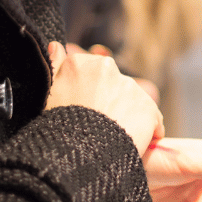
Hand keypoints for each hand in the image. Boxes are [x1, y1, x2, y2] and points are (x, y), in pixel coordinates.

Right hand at [46, 42, 163, 154]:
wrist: (79, 156)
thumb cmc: (58, 129)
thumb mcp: (48, 96)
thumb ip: (55, 66)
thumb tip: (56, 45)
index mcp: (80, 64)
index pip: (90, 73)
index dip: (88, 94)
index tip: (83, 111)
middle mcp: (107, 68)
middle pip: (112, 86)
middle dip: (109, 103)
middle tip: (98, 127)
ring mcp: (130, 87)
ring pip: (132, 102)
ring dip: (127, 117)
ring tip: (113, 140)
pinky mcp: (148, 107)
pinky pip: (153, 120)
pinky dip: (148, 132)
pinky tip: (134, 145)